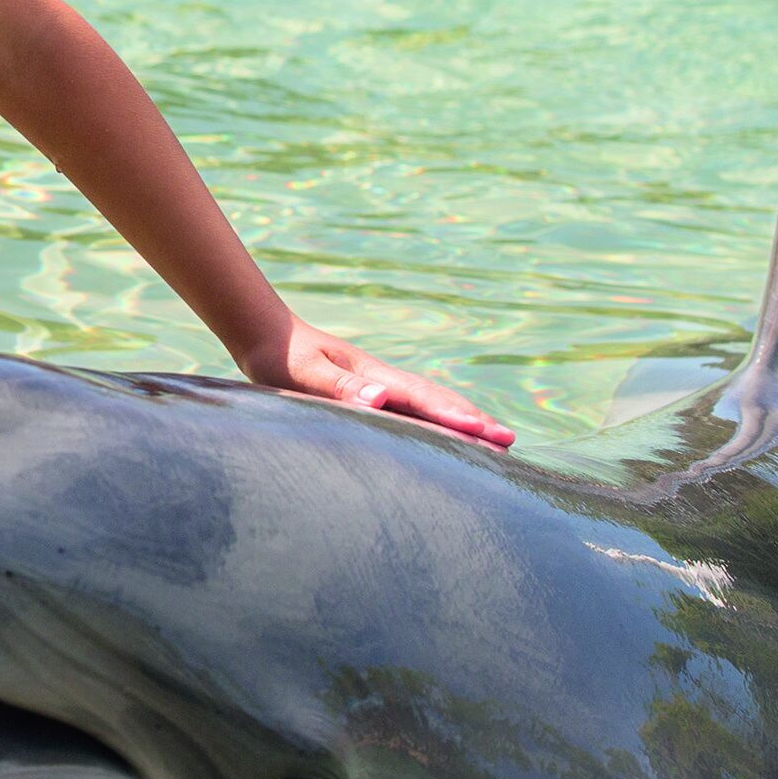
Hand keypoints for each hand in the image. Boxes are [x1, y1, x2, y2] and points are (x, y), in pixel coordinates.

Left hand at [253, 316, 513, 446]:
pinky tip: (445, 434)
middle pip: (440, 400)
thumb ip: (339, 386)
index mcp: (376, 376)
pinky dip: (439, 421)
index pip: (425, 400)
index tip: (489, 434)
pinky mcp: (371, 394)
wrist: (267, 335)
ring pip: (432, 404)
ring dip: (463, 420)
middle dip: (475, 421)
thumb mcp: (303, 373)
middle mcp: (386, 380)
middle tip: (511, 443)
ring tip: (495, 439)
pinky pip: (414, 411)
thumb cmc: (281, 357)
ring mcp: (381, 386)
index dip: (457, 418)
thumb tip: (382, 398)